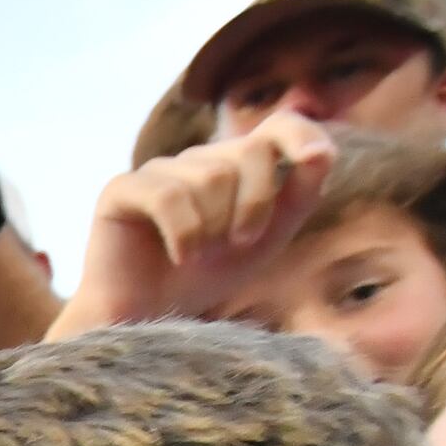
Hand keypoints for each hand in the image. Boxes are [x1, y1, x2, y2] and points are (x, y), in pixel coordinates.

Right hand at [66, 111, 336, 329]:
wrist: (147, 319)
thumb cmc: (206, 277)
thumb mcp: (268, 238)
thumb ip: (299, 195)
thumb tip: (323, 151)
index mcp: (236, 165)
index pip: (278, 126)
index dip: (300, 134)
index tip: (317, 158)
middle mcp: (198, 159)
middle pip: (250, 152)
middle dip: (256, 204)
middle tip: (239, 243)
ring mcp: (158, 170)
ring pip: (210, 176)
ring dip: (216, 227)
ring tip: (200, 256)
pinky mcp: (122, 188)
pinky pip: (169, 196)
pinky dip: (185, 234)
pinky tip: (180, 257)